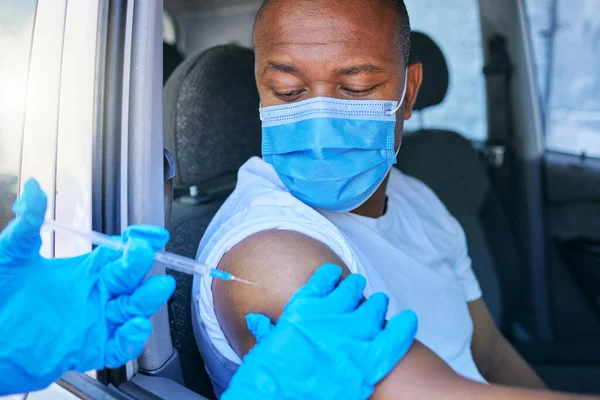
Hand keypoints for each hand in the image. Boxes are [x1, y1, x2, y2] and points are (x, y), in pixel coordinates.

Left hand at [0, 179, 175, 394]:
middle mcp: (95, 294)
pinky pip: (119, 347)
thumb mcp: (11, 255)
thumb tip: (33, 188)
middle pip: (131, 278)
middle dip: (142, 265)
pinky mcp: (89, 349)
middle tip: (143, 253)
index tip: (151, 233)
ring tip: (156, 288)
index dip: (139, 240)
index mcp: (85, 270)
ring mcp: (96, 322)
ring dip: (147, 299)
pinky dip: (133, 340)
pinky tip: (135, 327)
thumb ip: (27, 225)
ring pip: (133, 310)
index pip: (120, 251)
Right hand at [222, 264, 417, 399]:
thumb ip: (267, 329)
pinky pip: (393, 340)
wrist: (275, 397)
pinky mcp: (366, 365)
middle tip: (359, 288)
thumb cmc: (266, 376)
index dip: (330, 277)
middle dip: (355, 288)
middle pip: (351, 291)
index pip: (323, 280)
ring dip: (376, 304)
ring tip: (380, 302)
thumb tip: (259, 320)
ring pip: (373, 311)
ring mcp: (350, 339)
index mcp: (303, 308)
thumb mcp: (264, 345)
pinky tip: (409, 319)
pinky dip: (403, 327)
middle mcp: (330, 317)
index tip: (333, 276)